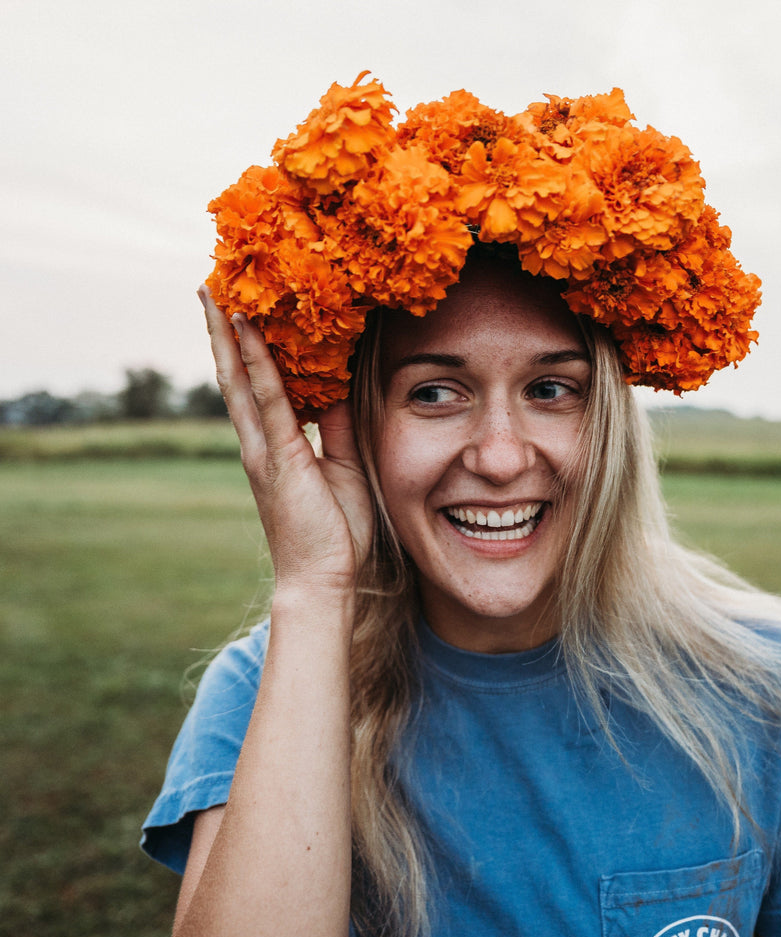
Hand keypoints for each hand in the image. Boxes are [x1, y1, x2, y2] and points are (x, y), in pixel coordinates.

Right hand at [200, 287, 373, 595]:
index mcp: (274, 446)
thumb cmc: (335, 530)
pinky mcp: (278, 457)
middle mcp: (259, 442)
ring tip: (216, 294)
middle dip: (222, 333)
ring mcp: (263, 449)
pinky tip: (247, 330)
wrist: (323, 577)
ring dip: (227, 336)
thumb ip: (338, 428)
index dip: (247, 349)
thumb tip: (339, 392)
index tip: (241, 312)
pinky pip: (268, 400)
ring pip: (239, 380)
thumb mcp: (343, 466)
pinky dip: (257, 363)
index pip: (256, 387)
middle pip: (234, 376)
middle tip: (211, 288)